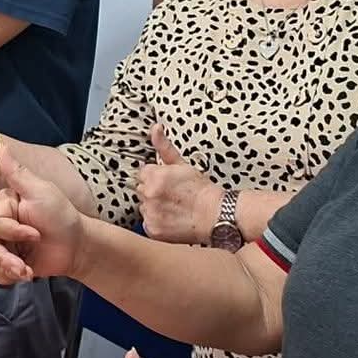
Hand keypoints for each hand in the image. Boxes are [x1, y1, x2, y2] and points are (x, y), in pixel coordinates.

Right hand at [0, 145, 84, 283]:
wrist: (77, 247)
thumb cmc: (61, 216)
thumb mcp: (41, 192)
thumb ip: (18, 174)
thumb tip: (1, 148)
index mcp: (4, 207)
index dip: (11, 233)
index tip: (36, 234)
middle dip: (3, 258)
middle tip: (24, 267)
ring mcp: (2, 245)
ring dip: (6, 270)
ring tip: (27, 273)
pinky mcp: (7, 264)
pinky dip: (7, 278)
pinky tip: (25, 274)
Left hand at [136, 125, 223, 244]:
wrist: (215, 215)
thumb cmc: (202, 190)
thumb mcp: (183, 164)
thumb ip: (164, 147)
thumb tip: (155, 128)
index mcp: (154, 175)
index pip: (142, 173)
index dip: (156, 177)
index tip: (168, 184)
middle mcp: (150, 194)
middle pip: (142, 190)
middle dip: (153, 191)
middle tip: (173, 196)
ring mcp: (151, 213)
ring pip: (144, 207)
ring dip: (154, 207)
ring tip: (173, 208)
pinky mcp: (153, 229)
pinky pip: (147, 224)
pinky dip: (157, 222)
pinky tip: (171, 219)